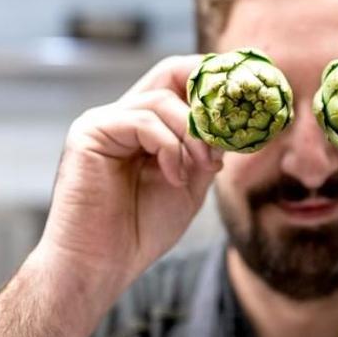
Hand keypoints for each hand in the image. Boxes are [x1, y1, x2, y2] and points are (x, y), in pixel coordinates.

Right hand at [36, 55, 223, 289]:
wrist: (101, 265)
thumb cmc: (140, 231)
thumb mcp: (189, 184)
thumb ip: (205, 151)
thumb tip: (231, 125)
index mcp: (144, 126)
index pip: (179, 81)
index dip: (212, 80)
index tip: (248, 93)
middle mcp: (122, 116)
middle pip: (169, 71)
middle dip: (207, 88)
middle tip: (233, 113)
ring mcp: (103, 121)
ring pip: (162, 101)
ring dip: (193, 134)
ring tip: (203, 166)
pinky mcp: (89, 132)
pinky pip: (142, 121)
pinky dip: (169, 148)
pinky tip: (174, 177)